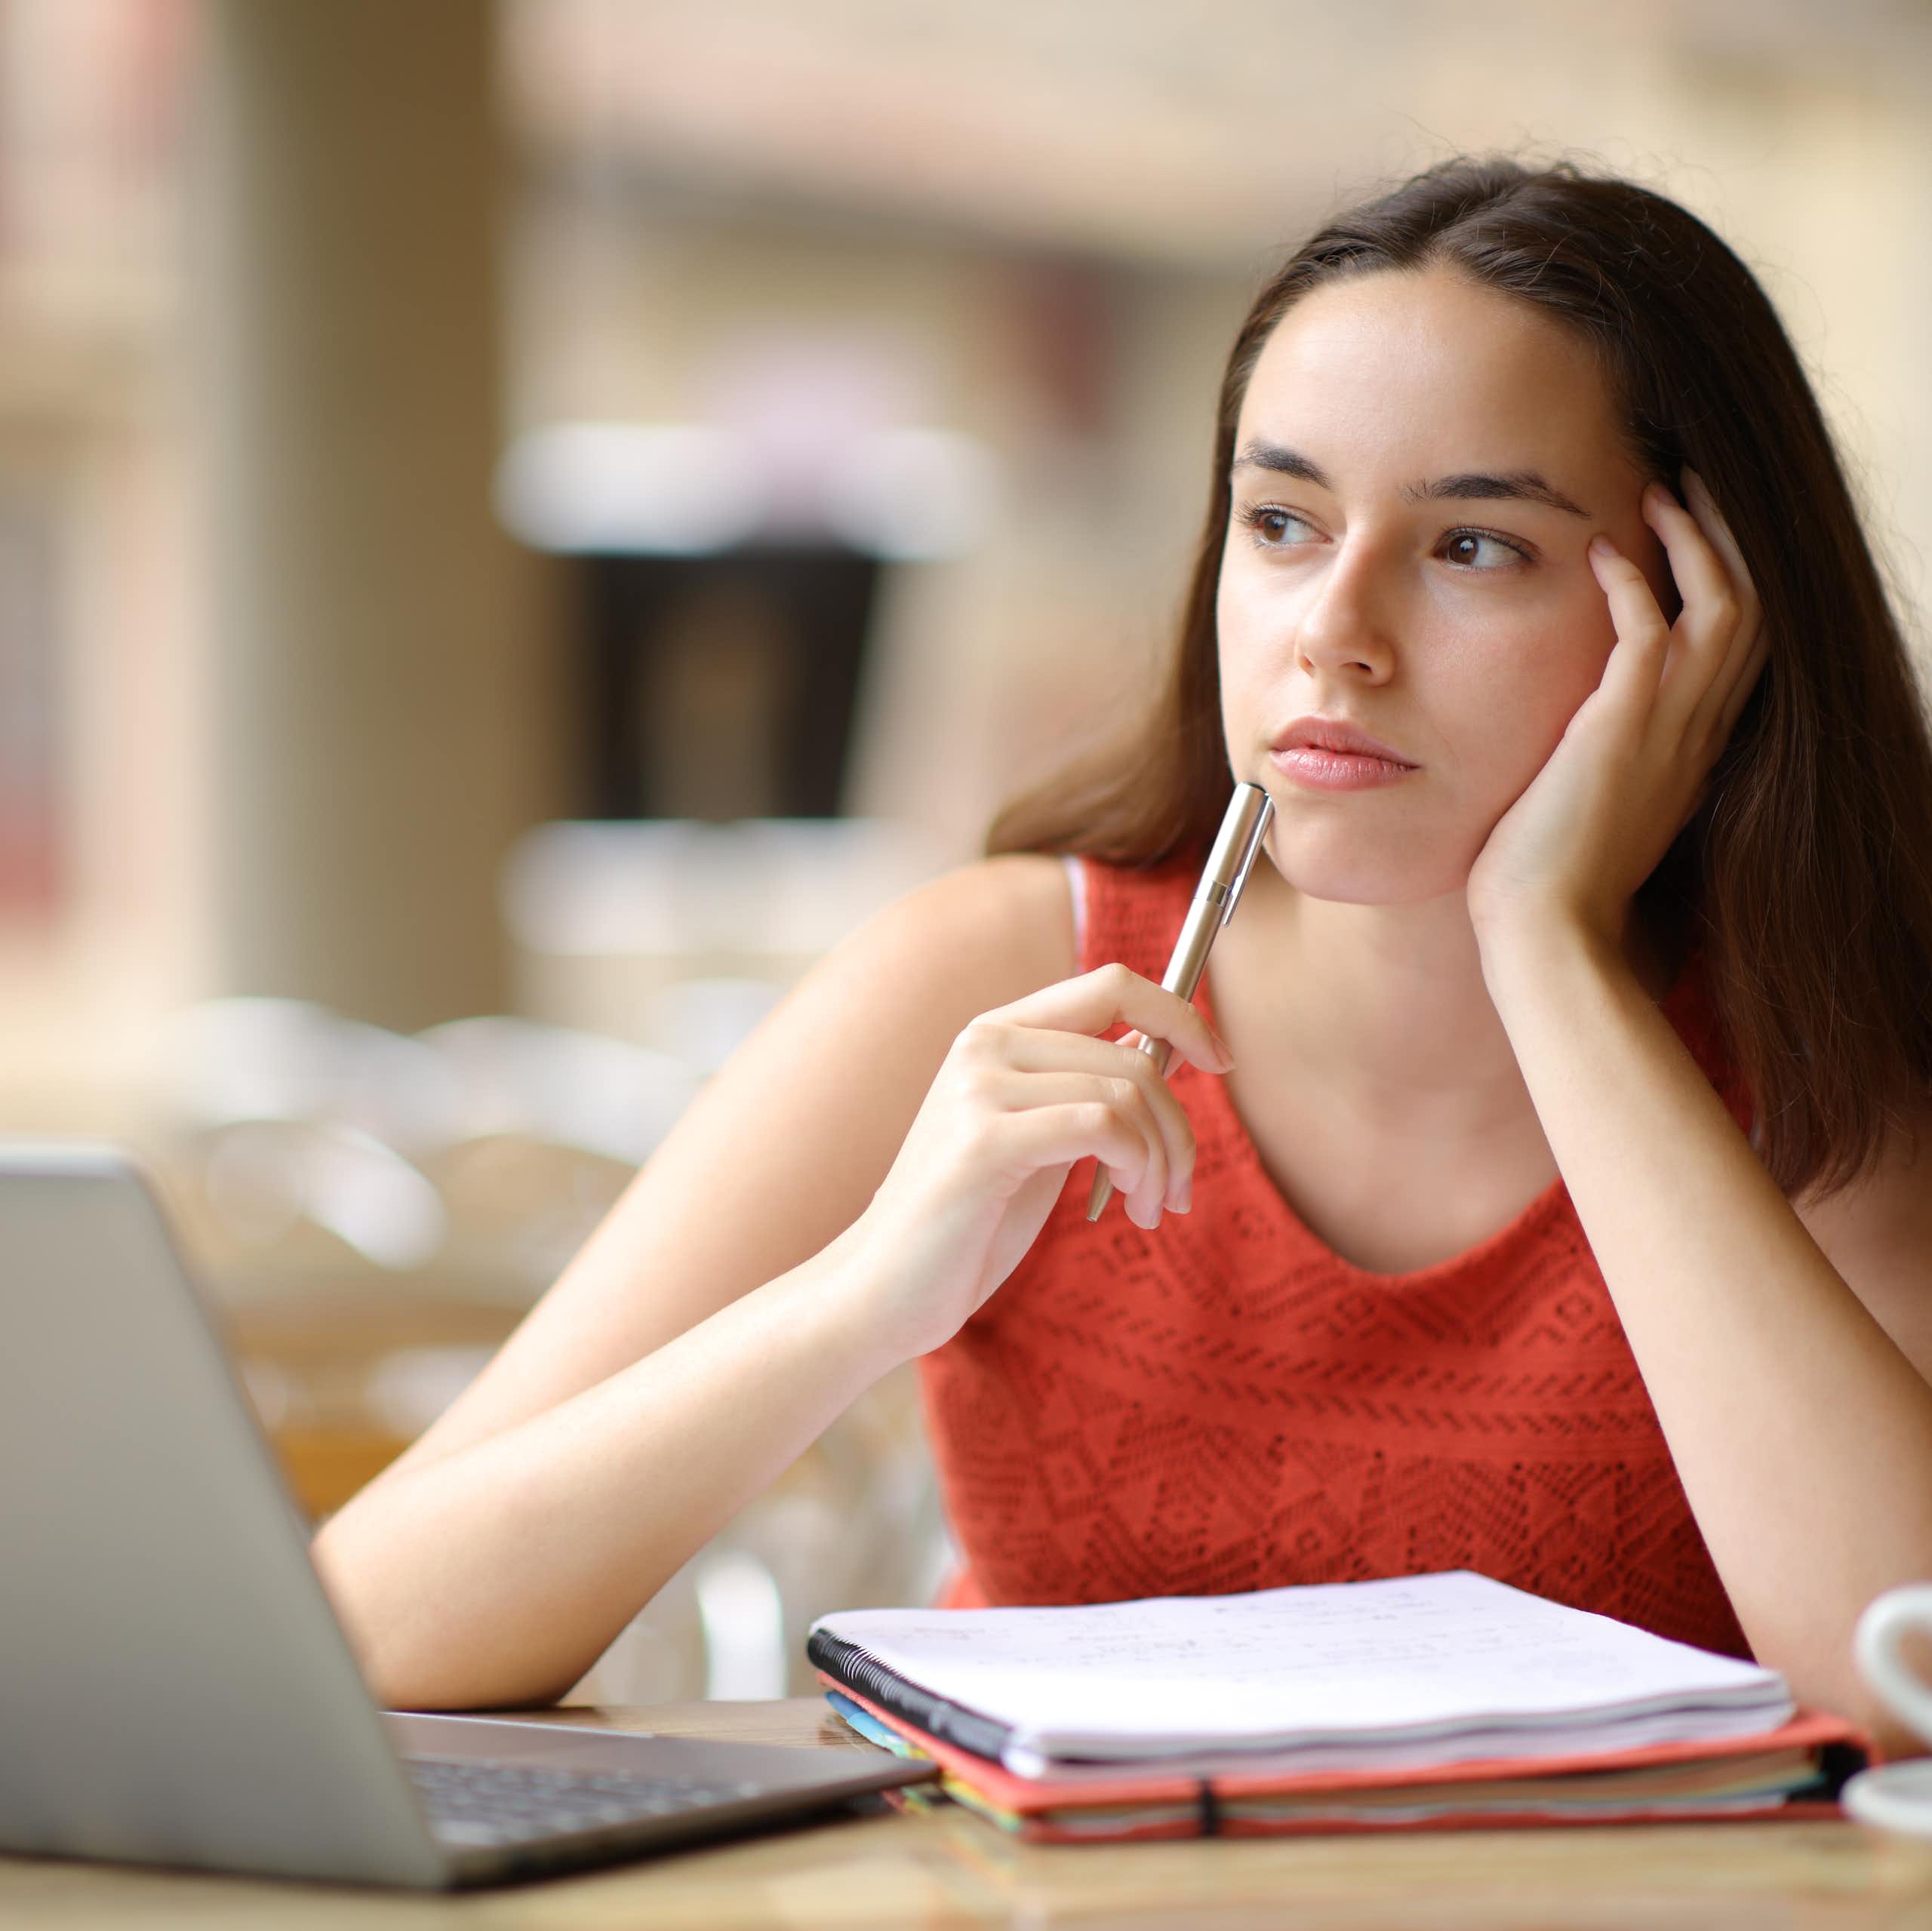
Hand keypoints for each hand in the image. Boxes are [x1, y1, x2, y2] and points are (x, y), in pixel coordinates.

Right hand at [834, 963, 1230, 1360]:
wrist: (886, 1290)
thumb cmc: (967, 1223)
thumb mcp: (1037, 1140)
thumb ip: (1084, 1090)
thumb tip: (1163, 1051)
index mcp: (997, 1033)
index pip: (1112, 983)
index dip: (1179, 1014)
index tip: (1219, 1063)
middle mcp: (985, 1044)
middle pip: (1134, 1052)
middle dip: (1180, 1128)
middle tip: (1179, 1190)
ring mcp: (979, 1087)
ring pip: (1127, 1093)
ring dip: (1164, 1161)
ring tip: (1153, 1209)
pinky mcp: (983, 1140)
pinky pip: (1103, 1126)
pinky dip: (1139, 1166)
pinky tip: (1130, 1207)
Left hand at [1465, 468, 1767, 951]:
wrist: (1544, 933)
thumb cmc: (1548, 882)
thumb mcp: (1593, 807)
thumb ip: (1604, 762)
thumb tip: (1579, 738)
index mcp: (1693, 751)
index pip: (1740, 649)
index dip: (1726, 581)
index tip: (1689, 535)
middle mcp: (1698, 736)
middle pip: (1754, 611)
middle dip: (1729, 540)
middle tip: (1690, 484)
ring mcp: (1668, 733)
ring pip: (1725, 609)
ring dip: (1695, 543)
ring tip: (1658, 492)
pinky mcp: (1621, 732)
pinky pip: (1650, 635)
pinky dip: (1632, 586)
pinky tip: (1602, 553)